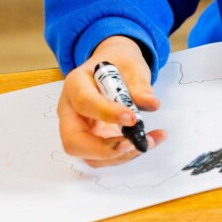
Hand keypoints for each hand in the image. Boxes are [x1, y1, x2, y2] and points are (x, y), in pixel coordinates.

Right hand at [57, 35, 165, 166]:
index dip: (106, 113)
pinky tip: (149, 141)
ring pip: (89, 156)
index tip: (132, 118)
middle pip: (73, 141)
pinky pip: (103, 157)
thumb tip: (151, 104)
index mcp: (75, 83)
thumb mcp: (132, 66)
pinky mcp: (91, 141)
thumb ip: (140, 85)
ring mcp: (78, 129)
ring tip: (149, 141)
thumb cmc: (119, 64)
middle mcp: (70, 110)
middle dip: (104, 149)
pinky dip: (126, 155)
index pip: (84, 102)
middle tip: (133, 143)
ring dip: (121, 155)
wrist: (115, 67)